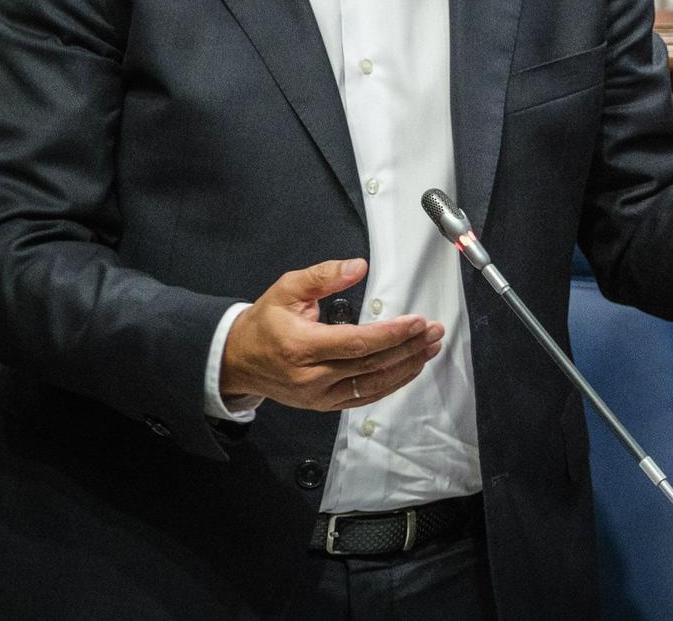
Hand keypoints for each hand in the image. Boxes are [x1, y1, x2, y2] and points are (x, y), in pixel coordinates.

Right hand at [220, 258, 442, 410]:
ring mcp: (318, 396)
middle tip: (435, 331)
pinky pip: (363, 397)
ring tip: (431, 348)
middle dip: (408, 348)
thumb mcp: (287, 288)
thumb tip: (359, 266)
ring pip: (372, 385)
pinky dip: (391, 384)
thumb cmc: (265, 322)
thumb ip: (323, 275)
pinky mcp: (323, 405)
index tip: (418, 322)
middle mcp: (311, 377)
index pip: (357, 343)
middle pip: (370, 365)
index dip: (391, 334)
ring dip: (406, 367)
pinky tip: (410, 368)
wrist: (237, 361)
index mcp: (301, 346)